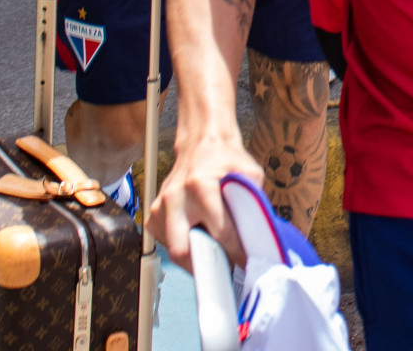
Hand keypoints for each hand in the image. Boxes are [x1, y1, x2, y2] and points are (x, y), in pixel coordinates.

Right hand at [147, 131, 262, 268]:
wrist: (201, 145)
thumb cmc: (226, 160)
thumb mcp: (249, 173)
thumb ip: (255, 202)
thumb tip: (259, 236)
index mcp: (199, 186)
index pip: (219, 233)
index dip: (236, 252)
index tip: (246, 262)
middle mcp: (175, 198)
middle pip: (184, 251)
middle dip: (206, 264)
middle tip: (225, 267)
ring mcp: (160, 207)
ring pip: (174, 250)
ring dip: (194, 257)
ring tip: (214, 251)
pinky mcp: (153, 215)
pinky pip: (167, 243)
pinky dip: (184, 246)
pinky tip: (199, 237)